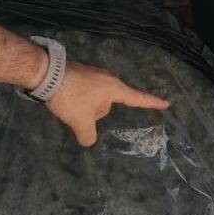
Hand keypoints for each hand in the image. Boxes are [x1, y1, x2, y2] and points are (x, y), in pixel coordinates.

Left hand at [46, 62, 170, 146]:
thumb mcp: (80, 121)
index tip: (166, 104)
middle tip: (79, 114)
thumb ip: (88, 135)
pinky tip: (66, 100)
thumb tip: (89, 141)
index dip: (152, 103)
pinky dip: (79, 99)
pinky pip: (87, 92)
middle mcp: (108, 79)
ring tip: (69, 106)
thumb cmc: (71, 97)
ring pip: (97, 99)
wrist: (47, 74)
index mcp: (114, 89)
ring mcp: (94, 74)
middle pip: (110, 103)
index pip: (138, 99)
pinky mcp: (82, 73)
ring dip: (86, 106)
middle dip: (97, 113)